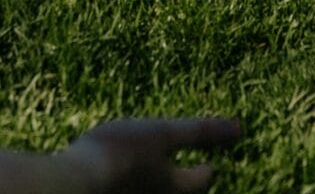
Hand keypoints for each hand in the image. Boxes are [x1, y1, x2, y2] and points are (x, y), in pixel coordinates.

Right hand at [65, 116, 240, 193]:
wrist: (75, 185)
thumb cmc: (120, 155)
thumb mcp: (162, 134)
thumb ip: (199, 132)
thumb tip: (239, 128)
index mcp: (175, 186)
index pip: (201, 180)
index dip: (205, 168)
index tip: (209, 164)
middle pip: (180, 193)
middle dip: (183, 183)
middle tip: (185, 172)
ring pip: (154, 193)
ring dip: (156, 184)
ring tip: (153, 174)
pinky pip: (130, 191)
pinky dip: (133, 186)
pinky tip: (122, 180)